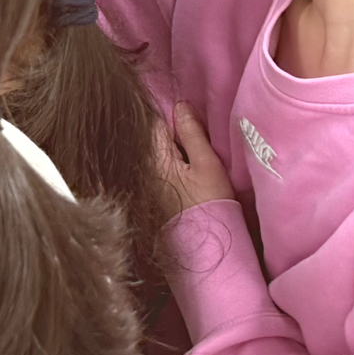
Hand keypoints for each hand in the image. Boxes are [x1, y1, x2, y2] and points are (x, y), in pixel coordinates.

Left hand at [154, 102, 236, 219]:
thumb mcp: (207, 165)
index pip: (155, 121)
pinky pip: (160, 166)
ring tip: (195, 153)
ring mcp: (146, 181)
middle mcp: (143, 167)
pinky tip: (188, 168)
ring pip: (158, 151)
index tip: (191, 118)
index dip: (173, 115)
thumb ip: (192, 133)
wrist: (204, 249)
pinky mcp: (153, 193)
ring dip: (174, 147)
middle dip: (173, 131)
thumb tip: (181, 105)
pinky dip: (172, 162)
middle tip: (197, 134)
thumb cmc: (209, 205)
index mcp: (153, 157)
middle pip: (154, 136)